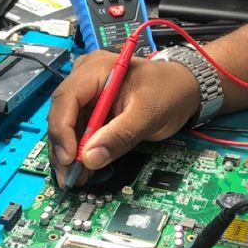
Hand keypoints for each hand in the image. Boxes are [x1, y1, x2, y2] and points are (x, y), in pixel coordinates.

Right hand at [47, 51, 200, 183]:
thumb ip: (120, 136)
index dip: (62, 130)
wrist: (185, 89)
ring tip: (75, 178)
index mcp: (96, 69)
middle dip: (62, 148)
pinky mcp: (92, 110)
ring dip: (68, 154)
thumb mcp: (148, 115)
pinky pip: (78, 131)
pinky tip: (82, 169)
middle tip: (69, 177)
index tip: (70, 158)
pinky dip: (79, 151)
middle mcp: (85, 79)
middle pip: (61, 114)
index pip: (66, 99)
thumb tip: (90, 159)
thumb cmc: (170, 92)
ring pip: (66, 126)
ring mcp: (87, 95)